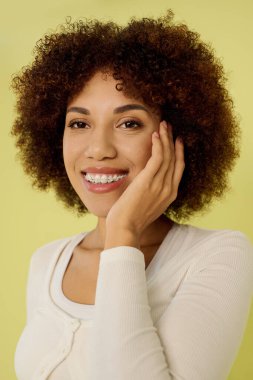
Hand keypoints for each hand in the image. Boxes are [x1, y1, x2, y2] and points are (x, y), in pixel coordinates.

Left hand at [105, 121, 184, 246]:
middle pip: (174, 159)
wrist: (125, 229)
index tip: (177, 141)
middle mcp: (168, 188)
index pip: (178, 168)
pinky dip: (158, 144)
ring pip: (167, 155)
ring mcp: (160, 185)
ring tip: (164, 125)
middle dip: (173, 141)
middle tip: (170, 127)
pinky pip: (157, 158)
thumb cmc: (132, 220)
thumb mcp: (148, 206)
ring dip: (166, 138)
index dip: (179, 152)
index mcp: (170, 195)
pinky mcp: (148, 180)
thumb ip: (151, 193)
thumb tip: (146, 184)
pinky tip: (155, 134)